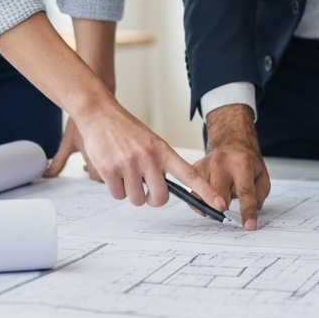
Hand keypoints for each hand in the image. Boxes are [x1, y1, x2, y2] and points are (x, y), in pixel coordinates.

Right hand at [0, 14, 219, 209]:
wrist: (99, 113)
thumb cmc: (126, 129)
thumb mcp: (150, 141)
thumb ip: (159, 163)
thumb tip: (163, 191)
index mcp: (163, 150)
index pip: (189, 174)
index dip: (206, 191)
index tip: (219, 204)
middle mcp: (148, 158)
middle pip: (159, 199)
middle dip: (152, 199)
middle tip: (146, 189)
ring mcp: (128, 165)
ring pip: (136, 199)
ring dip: (130, 191)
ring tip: (125, 170)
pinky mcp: (109, 170)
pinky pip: (117, 195)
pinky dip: (115, 187)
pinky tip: (112, 169)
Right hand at [194, 104, 270, 230]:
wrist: (231, 141)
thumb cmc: (247, 162)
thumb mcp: (262, 176)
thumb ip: (258, 197)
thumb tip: (246, 216)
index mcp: (242, 164)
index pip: (245, 192)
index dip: (247, 212)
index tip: (248, 227)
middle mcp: (222, 163)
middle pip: (220, 199)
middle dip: (226, 208)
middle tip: (230, 203)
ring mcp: (206, 165)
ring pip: (205, 199)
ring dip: (213, 203)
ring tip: (221, 192)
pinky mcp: (194, 169)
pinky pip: (194, 195)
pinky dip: (202, 201)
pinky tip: (209, 195)